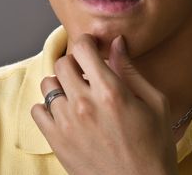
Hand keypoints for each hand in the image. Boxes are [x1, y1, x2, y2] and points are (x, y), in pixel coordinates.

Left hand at [31, 34, 177, 174]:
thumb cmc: (154, 148)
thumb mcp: (155, 104)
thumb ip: (130, 70)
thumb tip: (116, 42)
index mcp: (110, 92)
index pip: (82, 48)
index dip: (86, 42)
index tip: (90, 47)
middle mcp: (84, 104)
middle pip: (62, 63)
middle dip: (75, 64)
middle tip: (86, 74)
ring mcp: (66, 123)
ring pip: (47, 84)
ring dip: (61, 85)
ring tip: (76, 95)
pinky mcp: (55, 140)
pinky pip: (37, 110)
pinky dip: (48, 108)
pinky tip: (65, 114)